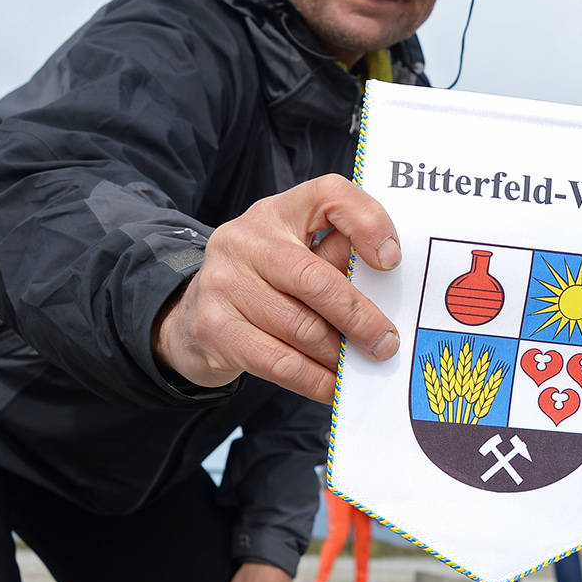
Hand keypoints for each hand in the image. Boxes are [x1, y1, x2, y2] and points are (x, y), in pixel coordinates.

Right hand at [153, 175, 401, 401]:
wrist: (190, 318)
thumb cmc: (263, 283)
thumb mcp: (297, 255)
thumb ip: (337, 259)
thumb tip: (388, 290)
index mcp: (277, 212)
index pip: (328, 194)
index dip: (367, 223)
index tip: (391, 261)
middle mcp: (244, 241)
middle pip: (314, 278)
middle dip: (359, 316)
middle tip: (386, 342)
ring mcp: (223, 284)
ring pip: (301, 328)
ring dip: (339, 354)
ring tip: (362, 365)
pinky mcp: (215, 330)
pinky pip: (281, 363)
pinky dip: (317, 380)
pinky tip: (335, 387)